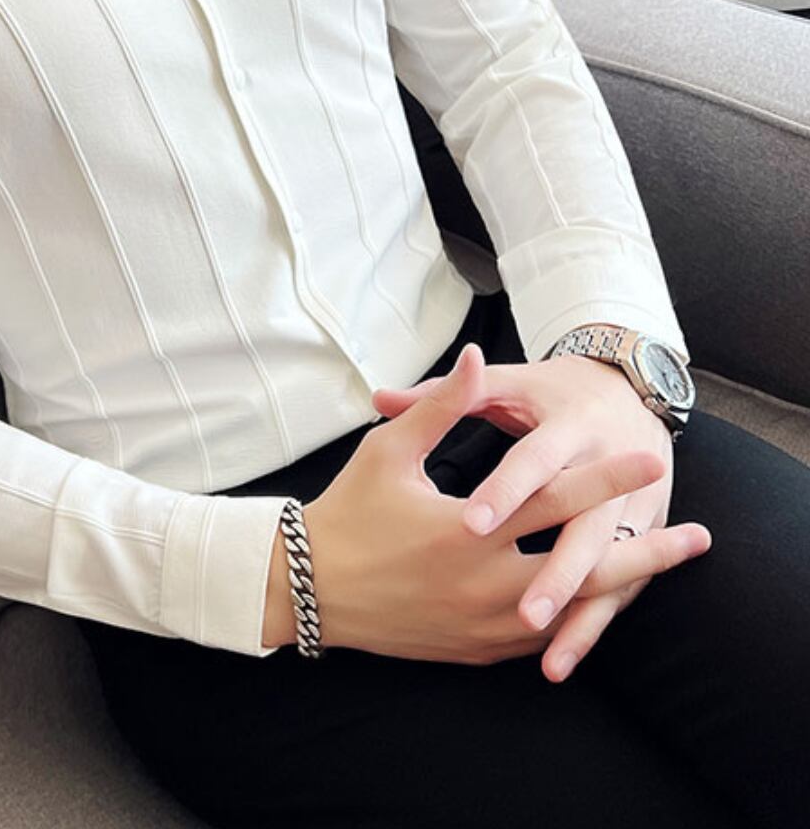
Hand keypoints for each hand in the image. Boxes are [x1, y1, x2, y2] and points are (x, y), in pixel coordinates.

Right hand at [263, 342, 682, 668]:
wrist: (310, 588)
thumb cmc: (349, 510)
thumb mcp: (389, 451)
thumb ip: (442, 405)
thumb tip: (476, 355)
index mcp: (467, 531)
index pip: (553, 499)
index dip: (605, 476)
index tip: (648, 456)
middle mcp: (484, 585)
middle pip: (585, 570)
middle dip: (644, 551)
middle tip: (695, 536)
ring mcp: (482, 625)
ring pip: (570, 613)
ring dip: (617, 591)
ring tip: (656, 569)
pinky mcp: (474, 650)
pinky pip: (537, 639)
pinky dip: (571, 620)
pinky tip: (594, 603)